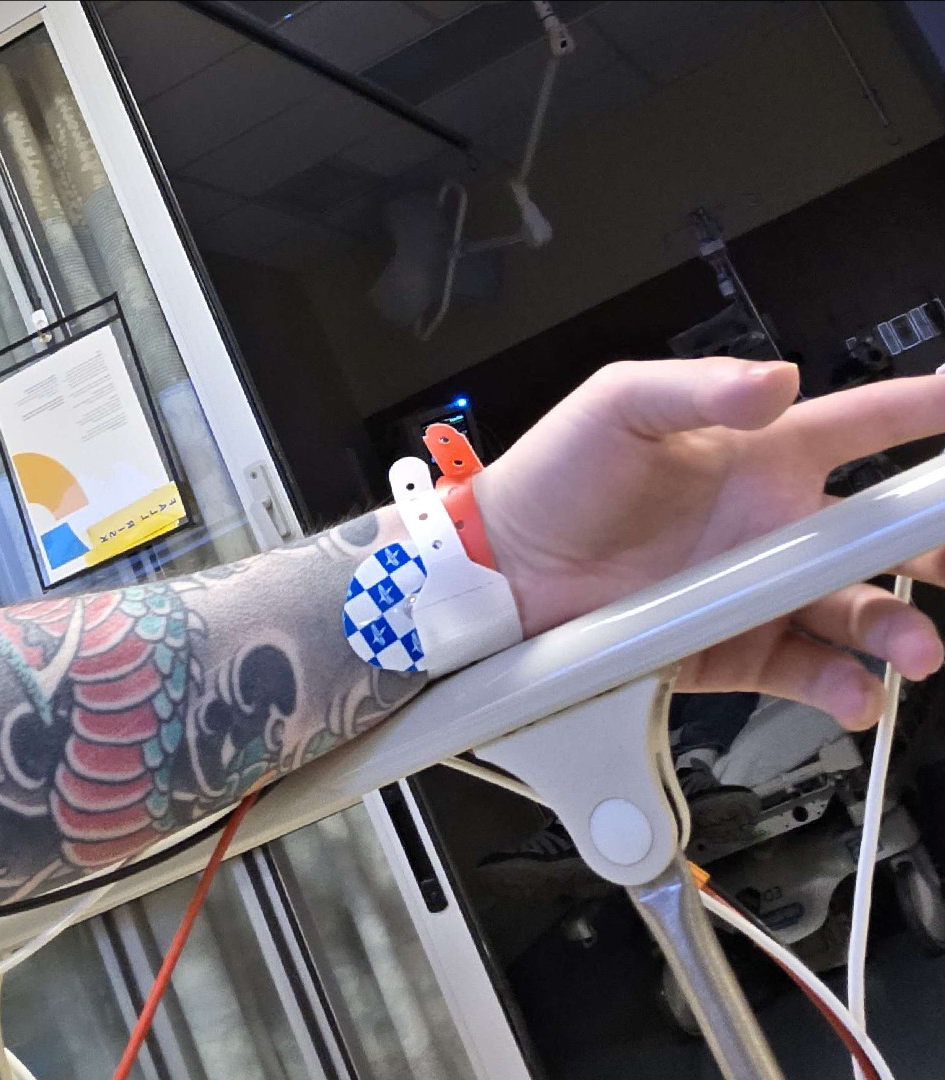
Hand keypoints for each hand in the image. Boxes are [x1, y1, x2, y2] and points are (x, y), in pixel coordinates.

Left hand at [471, 357, 944, 727]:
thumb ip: (698, 387)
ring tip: (914, 648)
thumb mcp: (620, 406)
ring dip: (898, 629)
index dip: (923, 411)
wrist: (501, 572)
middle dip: (936, 544)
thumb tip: (776, 378)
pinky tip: (852, 688)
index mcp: (757, 454)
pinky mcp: (732, 651)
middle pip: (881, 534)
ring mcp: (755, 592)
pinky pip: (804, 671)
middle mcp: (769, 524)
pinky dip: (839, 685)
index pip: (861, 425)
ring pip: (857, 612)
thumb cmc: (553, 477)